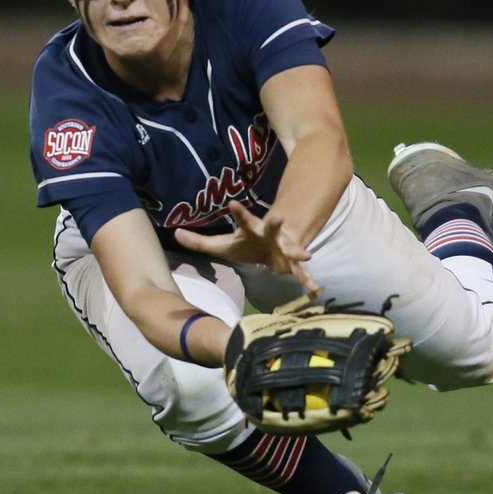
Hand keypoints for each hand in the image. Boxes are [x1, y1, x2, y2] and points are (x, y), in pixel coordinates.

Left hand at [174, 200, 318, 291]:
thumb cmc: (245, 245)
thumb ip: (199, 241)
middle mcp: (269, 236)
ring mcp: (283, 248)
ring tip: (307, 255)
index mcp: (251, 230)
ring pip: (292, 249)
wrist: (272, 249)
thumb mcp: (221, 244)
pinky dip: (309, 281)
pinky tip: (317, 290)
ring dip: (298, 252)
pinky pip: (302, 273)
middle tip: (279, 217)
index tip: (232, 203)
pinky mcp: (292, 263)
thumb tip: (175, 233)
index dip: (238, 212)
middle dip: (275, 223)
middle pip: (271, 228)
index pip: (242, 219)